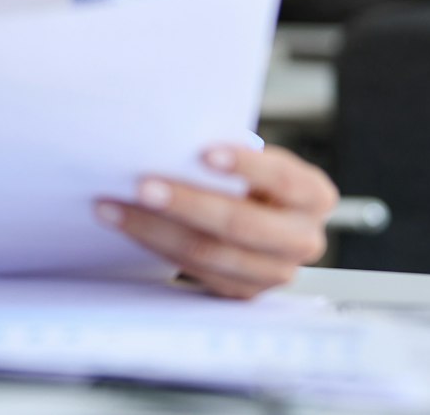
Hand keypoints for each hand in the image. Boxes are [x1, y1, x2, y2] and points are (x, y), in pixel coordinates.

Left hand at [96, 142, 338, 298]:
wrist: (260, 217)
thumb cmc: (252, 179)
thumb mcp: (257, 161)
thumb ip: (231, 152)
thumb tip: (175, 138)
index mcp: (313, 195)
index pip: (283, 180)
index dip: (246, 166)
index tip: (204, 152)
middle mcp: (302, 239)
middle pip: (240, 224)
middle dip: (186, 203)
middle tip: (143, 184)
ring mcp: (274, 272)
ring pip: (209, 252)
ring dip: (155, 228)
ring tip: (117, 206)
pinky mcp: (242, 292)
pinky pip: (194, 270)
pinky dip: (153, 245)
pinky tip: (126, 224)